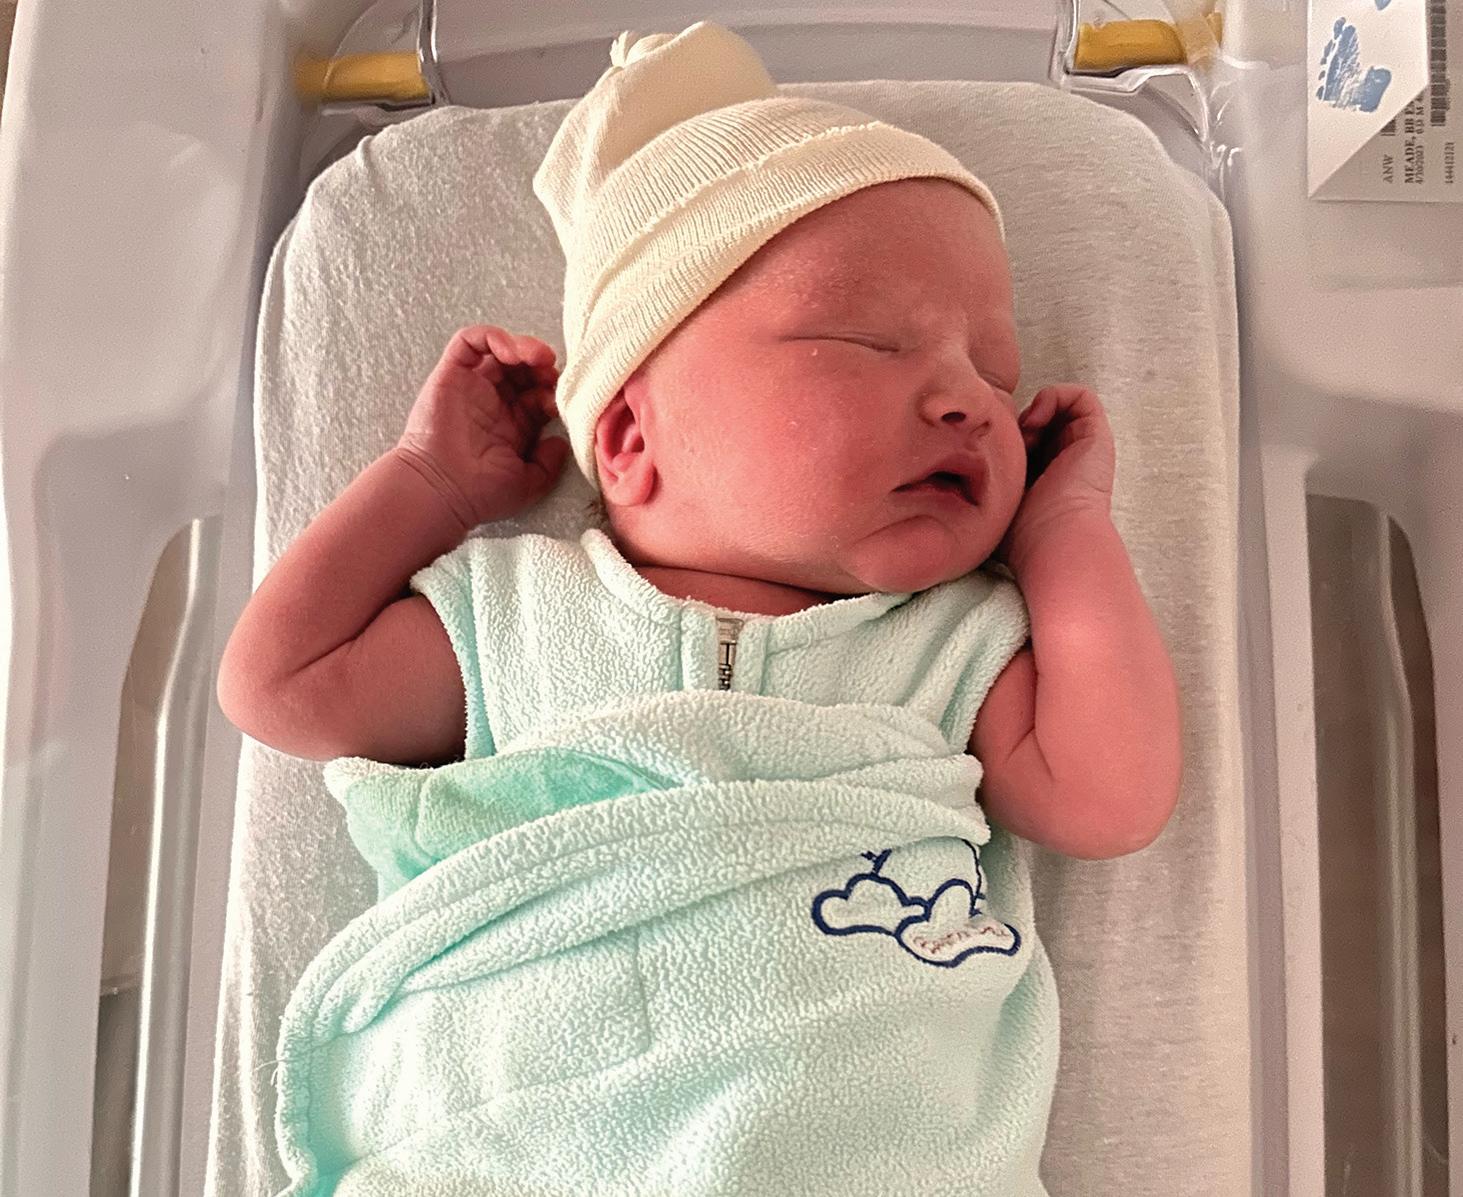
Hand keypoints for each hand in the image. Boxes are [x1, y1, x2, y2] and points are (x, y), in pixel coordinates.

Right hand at [395, 325, 570, 530]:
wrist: (441, 489)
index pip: (540, 394)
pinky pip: (470, 341)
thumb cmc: (480, 493)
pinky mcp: (452, 373)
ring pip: (501, 350)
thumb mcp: (529, 484)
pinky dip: (493, 337)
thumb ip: (550, 464)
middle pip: (525, 369)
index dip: (554, 392)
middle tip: (553, 373)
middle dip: (543, 367)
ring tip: (539, 358)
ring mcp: (473, 386)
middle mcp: (495, 402)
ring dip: (525, 346)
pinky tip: (511, 353)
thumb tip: (561, 441)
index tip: (562, 402)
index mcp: (514, 425)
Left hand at [997, 384, 1115, 566]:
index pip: (1025, 442)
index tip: (992, 449)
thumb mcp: (994, 503)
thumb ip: (985, 483)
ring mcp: (1083, 447)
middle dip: (1019, 420)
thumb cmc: (1020, 534)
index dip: (1007, 435)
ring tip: (1024, 428)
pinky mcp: (1097, 435)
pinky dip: (1056, 396)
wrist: (1053, 538)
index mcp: (1044, 477)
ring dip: (1037, 406)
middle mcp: (1066, 460)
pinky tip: (1036, 420)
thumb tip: (961, 463)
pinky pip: (1082, 396)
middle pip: (1042, 421)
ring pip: (1060, 406)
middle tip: (1007, 439)